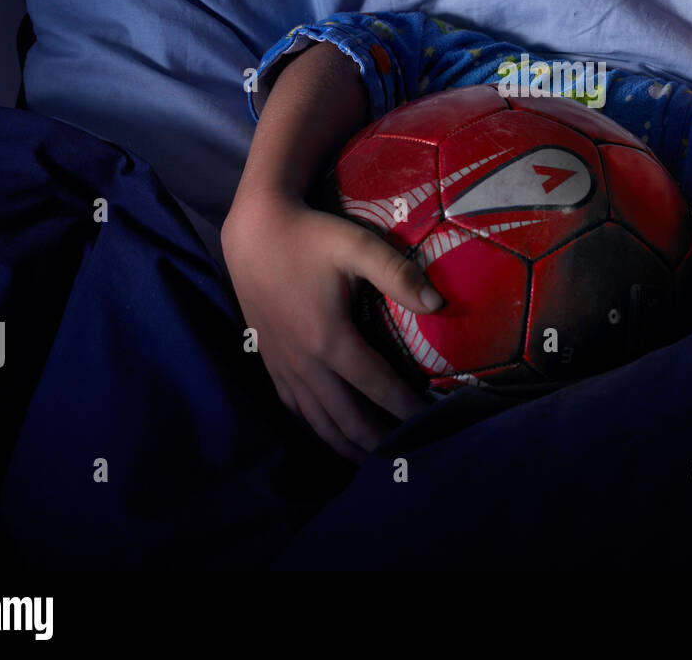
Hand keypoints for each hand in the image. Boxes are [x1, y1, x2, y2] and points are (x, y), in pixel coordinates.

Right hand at [222, 190, 441, 463]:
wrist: (253, 232)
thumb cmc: (310, 237)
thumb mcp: (356, 246)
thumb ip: (398, 274)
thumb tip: (438, 303)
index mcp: (329, 339)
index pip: (377, 386)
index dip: (406, 409)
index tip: (431, 423)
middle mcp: (305, 362)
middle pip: (347, 418)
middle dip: (379, 440)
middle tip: (408, 453)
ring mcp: (284, 367)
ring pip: (318, 422)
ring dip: (348, 444)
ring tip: (375, 459)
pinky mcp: (270, 362)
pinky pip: (294, 409)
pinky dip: (317, 429)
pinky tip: (331, 436)